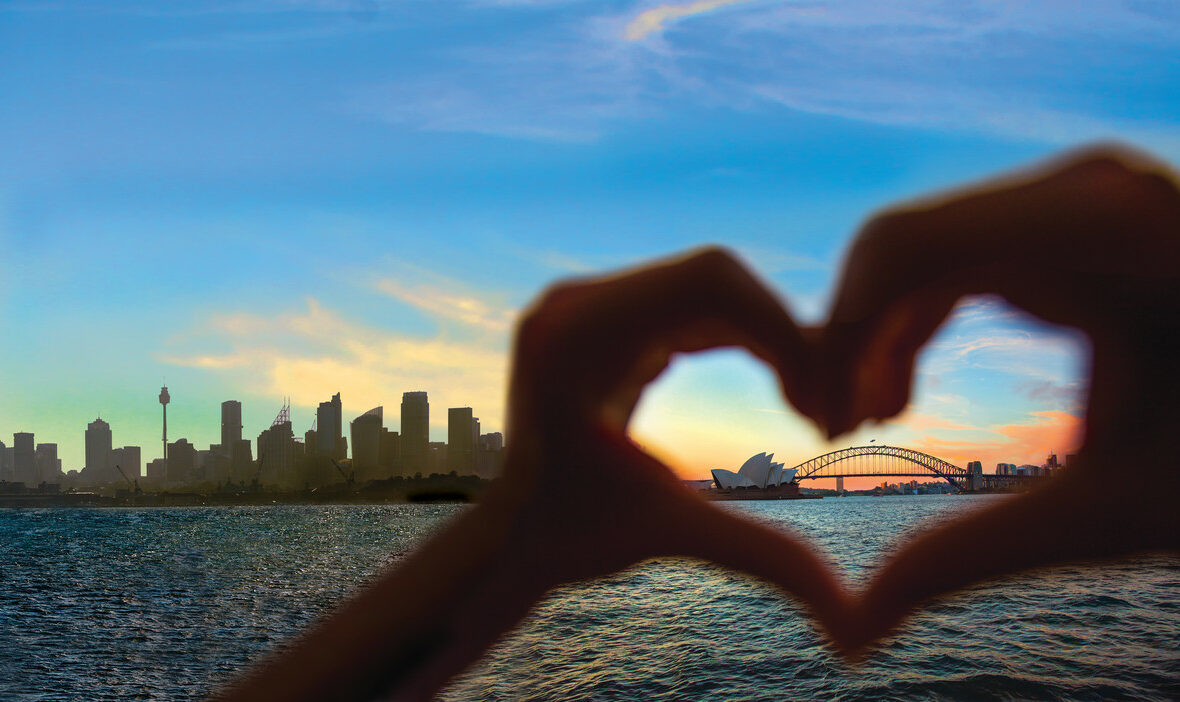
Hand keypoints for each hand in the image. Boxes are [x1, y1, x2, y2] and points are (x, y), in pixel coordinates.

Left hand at [215, 248, 852, 700]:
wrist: (508, 538)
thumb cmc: (573, 540)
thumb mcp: (671, 535)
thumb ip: (763, 558)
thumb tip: (854, 627)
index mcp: (577, 332)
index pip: (709, 282)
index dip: (782, 331)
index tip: (818, 403)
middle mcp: (574, 300)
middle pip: (712, 275)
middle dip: (781, 334)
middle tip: (822, 407)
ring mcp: (584, 303)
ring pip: (705, 285)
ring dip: (764, 335)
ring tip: (804, 400)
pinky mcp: (600, 316)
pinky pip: (685, 302)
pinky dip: (736, 335)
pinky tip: (771, 380)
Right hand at [819, 143, 1179, 654]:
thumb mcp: (1120, 511)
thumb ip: (977, 553)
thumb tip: (854, 631)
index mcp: (1110, 226)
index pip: (911, 246)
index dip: (843, 333)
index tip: (827, 426)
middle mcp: (1088, 189)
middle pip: (905, 246)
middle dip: (852, 341)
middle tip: (835, 434)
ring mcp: (1077, 200)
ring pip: (920, 253)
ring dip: (874, 336)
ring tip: (867, 420)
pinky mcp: (1067, 225)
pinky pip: (954, 260)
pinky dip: (912, 324)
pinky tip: (900, 394)